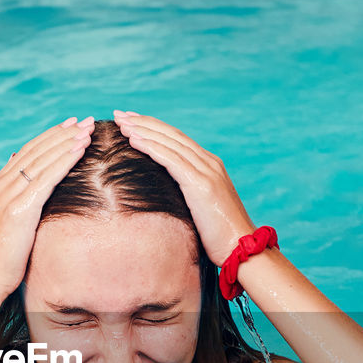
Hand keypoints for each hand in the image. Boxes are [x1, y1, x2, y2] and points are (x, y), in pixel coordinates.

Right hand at [0, 115, 94, 299]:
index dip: (48, 138)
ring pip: (43, 160)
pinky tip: (80, 149)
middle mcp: (1, 185)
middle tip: (83, 120)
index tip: (68, 126)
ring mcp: (9, 195)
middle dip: (61, 134)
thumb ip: (4, 196)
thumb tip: (13, 173)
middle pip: (36, 151)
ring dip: (67, 142)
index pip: (26, 153)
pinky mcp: (21, 208)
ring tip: (87, 129)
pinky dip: (65, 160)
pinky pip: (48, 177)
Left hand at [112, 110, 255, 266]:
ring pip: (169, 142)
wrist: (242, 248)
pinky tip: (133, 140)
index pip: (177, 139)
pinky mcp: (200, 184)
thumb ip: (189, 194)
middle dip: (144, 122)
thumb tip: (168, 195)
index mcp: (210, 166)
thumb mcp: (203, 208)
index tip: (132, 121)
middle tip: (120, 114)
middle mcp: (209, 163)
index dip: (154, 127)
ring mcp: (207, 171)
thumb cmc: (221, 236)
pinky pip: (171, 159)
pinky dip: (151, 147)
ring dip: (143, 130)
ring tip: (121, 123)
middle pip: (172, 134)